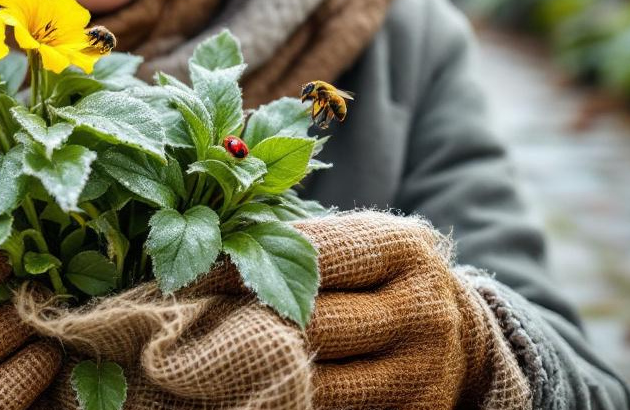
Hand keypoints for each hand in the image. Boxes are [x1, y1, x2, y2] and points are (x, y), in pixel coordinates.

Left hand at [27, 211, 526, 409]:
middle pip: (309, 323)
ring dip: (250, 379)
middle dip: (234, 327)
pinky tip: (240, 399)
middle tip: (165, 330)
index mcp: (402, 247)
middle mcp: (424, 309)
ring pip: (317, 383)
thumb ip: (290, 240)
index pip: (307, 254)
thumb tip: (192, 236)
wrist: (464, 339)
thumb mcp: (356, 245)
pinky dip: (283, 408)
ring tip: (188, 371)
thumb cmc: (378, 279)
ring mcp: (424, 372)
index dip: (235, 267)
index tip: (175, 277)